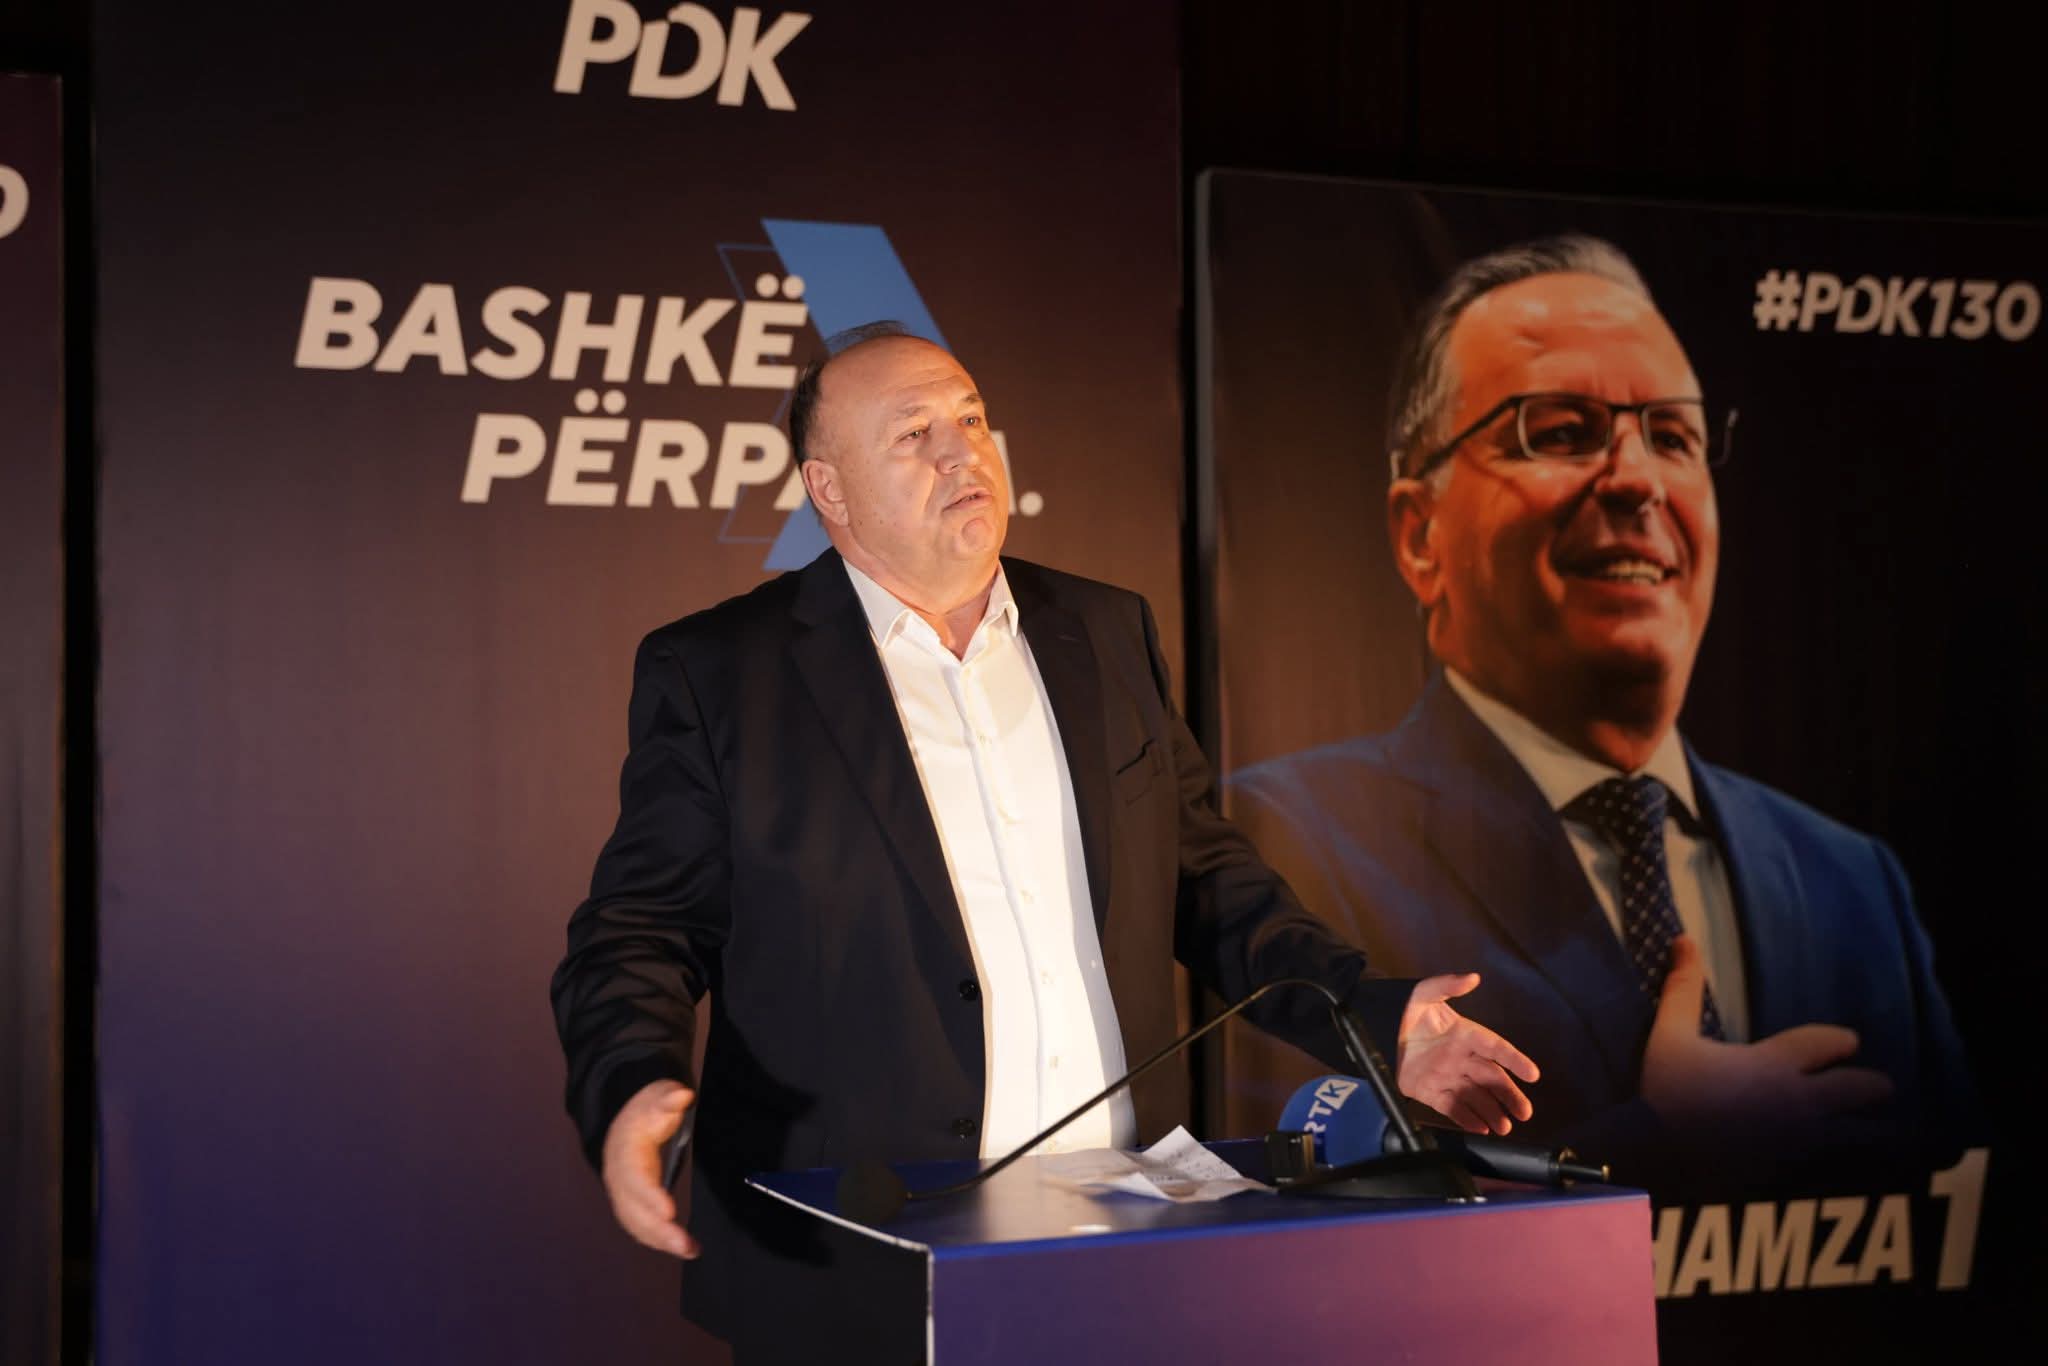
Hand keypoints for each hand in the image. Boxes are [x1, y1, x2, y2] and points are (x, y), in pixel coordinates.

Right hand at [601, 1079, 698, 1259]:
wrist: (625, 1121)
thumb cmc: (645, 1110)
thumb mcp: (656, 1096)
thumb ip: (669, 1098)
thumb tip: (682, 1095)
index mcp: (625, 1152)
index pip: (635, 1178)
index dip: (650, 1196)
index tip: (670, 1211)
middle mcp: (619, 1179)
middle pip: (633, 1210)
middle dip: (658, 1230)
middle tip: (685, 1244)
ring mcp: (622, 1194)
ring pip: (636, 1224)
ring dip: (661, 1241)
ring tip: (690, 1250)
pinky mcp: (630, 1205)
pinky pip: (640, 1227)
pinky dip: (659, 1240)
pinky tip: (682, 1248)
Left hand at [1396, 973, 1540, 1134]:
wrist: (1376, 1029)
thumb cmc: (1405, 1010)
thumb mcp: (1424, 993)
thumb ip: (1447, 985)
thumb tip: (1472, 977)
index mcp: (1465, 1035)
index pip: (1496, 1048)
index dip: (1515, 1060)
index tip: (1533, 1074)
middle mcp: (1461, 1059)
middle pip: (1492, 1079)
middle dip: (1510, 1096)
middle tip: (1525, 1113)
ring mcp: (1447, 1077)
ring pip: (1476, 1097)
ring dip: (1493, 1112)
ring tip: (1505, 1127)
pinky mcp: (1431, 1092)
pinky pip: (1453, 1109)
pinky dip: (1468, 1120)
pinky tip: (1483, 1129)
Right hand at [1640, 937, 1892, 1146]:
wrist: (1656, 1159)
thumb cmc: (1663, 1092)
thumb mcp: (1668, 1036)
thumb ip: (1682, 990)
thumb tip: (1685, 939)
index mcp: (1771, 1065)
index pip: (1823, 1045)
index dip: (1839, 1042)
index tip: (1851, 1042)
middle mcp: (1795, 1103)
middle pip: (1853, 1091)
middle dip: (1870, 1086)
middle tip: (1884, 1086)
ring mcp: (1795, 1143)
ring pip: (1850, 1133)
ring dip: (1862, 1127)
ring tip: (1876, 1129)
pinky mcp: (1785, 1173)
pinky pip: (1825, 1162)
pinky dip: (1836, 1157)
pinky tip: (1836, 1160)